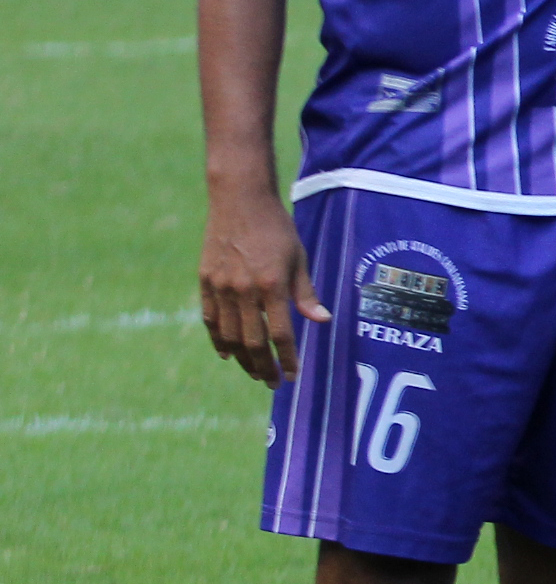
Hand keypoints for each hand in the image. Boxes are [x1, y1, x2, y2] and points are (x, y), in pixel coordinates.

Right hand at [199, 188, 321, 387]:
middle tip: (272, 383)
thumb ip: (305, 293)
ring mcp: (220, 287)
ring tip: (254, 372)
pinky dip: (218, 340)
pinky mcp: (205, 282)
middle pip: (252, 342)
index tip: (292, 375)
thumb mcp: (298, 258)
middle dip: (264, 367)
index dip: (287, 358)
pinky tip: (228, 354)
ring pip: (229, 336)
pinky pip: (210, 319)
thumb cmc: (277, 229)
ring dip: (242, 359)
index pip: (280, 334)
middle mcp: (243, 290)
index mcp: (271, 284)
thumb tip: (322, 321)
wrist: (240, 201)